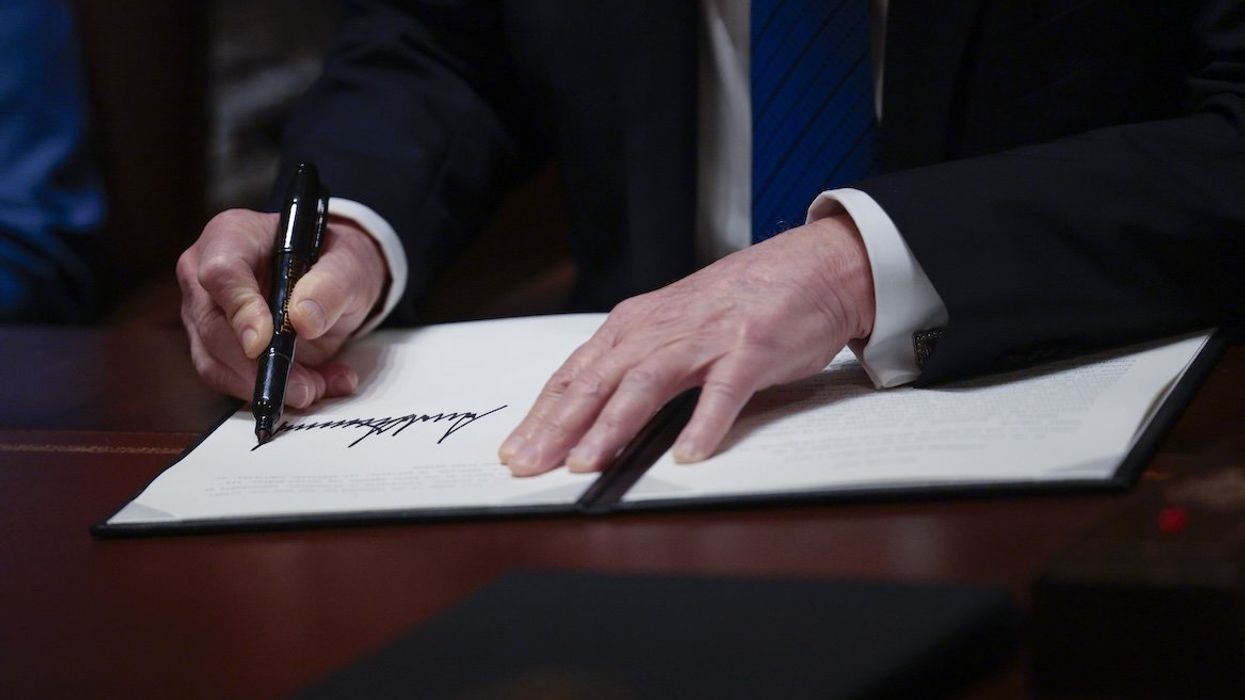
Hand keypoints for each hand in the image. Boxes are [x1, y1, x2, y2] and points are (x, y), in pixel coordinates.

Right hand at [176, 209, 386, 407]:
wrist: (335, 282)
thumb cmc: (335, 261)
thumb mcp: (349, 264)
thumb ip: (331, 286)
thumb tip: (303, 321)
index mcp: (232, 236)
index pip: (220, 272)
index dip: (240, 310)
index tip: (265, 342)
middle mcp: (204, 274)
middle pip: (212, 326)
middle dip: (256, 366)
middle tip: (304, 387)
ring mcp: (205, 313)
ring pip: (214, 362)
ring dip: (265, 386)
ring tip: (316, 389)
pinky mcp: (215, 348)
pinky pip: (231, 380)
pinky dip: (271, 392)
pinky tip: (313, 386)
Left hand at [499, 214, 875, 475]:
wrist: (811, 267)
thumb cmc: (741, 301)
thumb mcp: (674, 325)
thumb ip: (636, 362)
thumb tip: (591, 410)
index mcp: (637, 324)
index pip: (576, 374)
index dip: (543, 414)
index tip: (517, 450)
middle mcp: (661, 330)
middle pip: (598, 381)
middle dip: (558, 426)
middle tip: (530, 464)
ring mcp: (705, 340)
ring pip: (646, 384)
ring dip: (613, 426)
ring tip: (587, 462)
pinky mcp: (750, 351)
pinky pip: (722, 392)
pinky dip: (703, 424)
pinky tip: (687, 454)